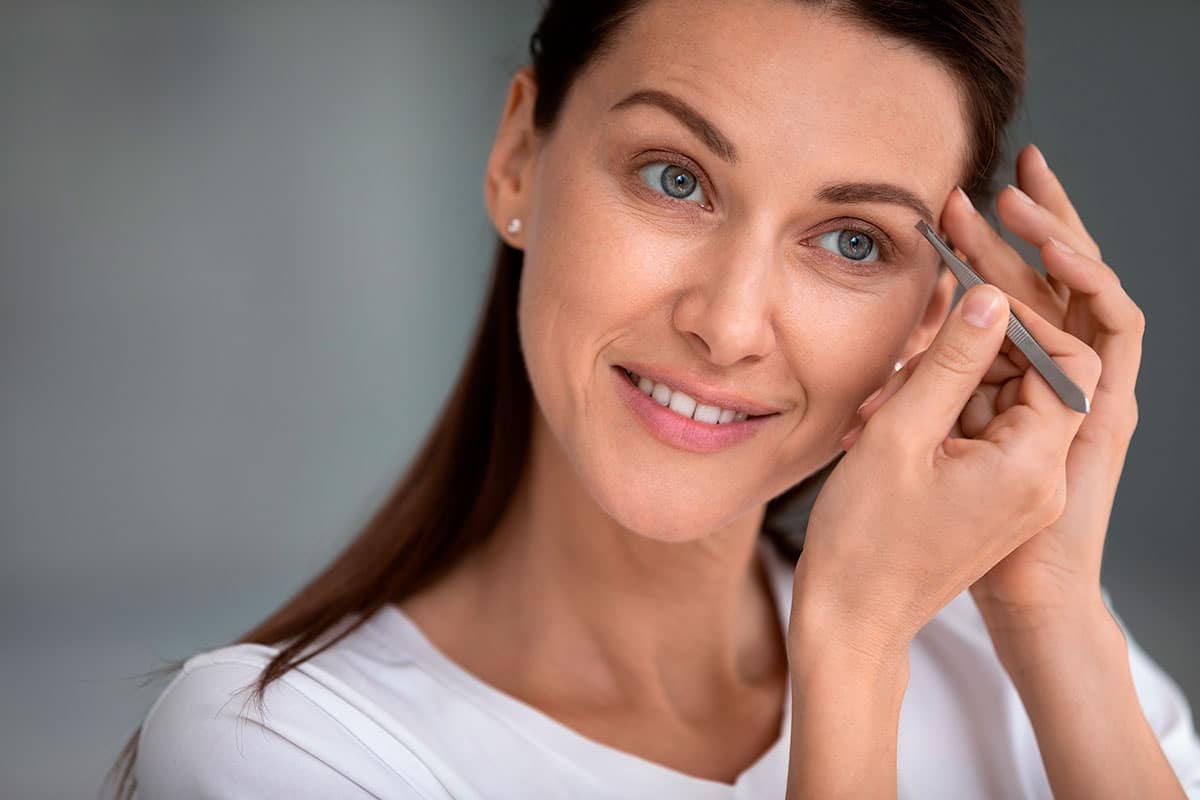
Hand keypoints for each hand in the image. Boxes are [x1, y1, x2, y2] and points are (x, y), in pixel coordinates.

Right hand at [794, 279, 1100, 659]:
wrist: (851, 621)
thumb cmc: (866, 542)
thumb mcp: (899, 434)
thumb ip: (950, 362)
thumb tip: (990, 300)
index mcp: (1032, 465)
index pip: (1068, 365)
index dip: (1021, 326)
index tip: (965, 311)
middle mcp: (1042, 482)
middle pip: (1032, 383)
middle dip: (966, 363)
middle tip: (900, 375)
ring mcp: (1021, 496)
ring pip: (998, 408)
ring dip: (941, 394)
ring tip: (879, 414)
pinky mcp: (996, 503)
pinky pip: (982, 439)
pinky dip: (939, 424)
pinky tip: (886, 433)